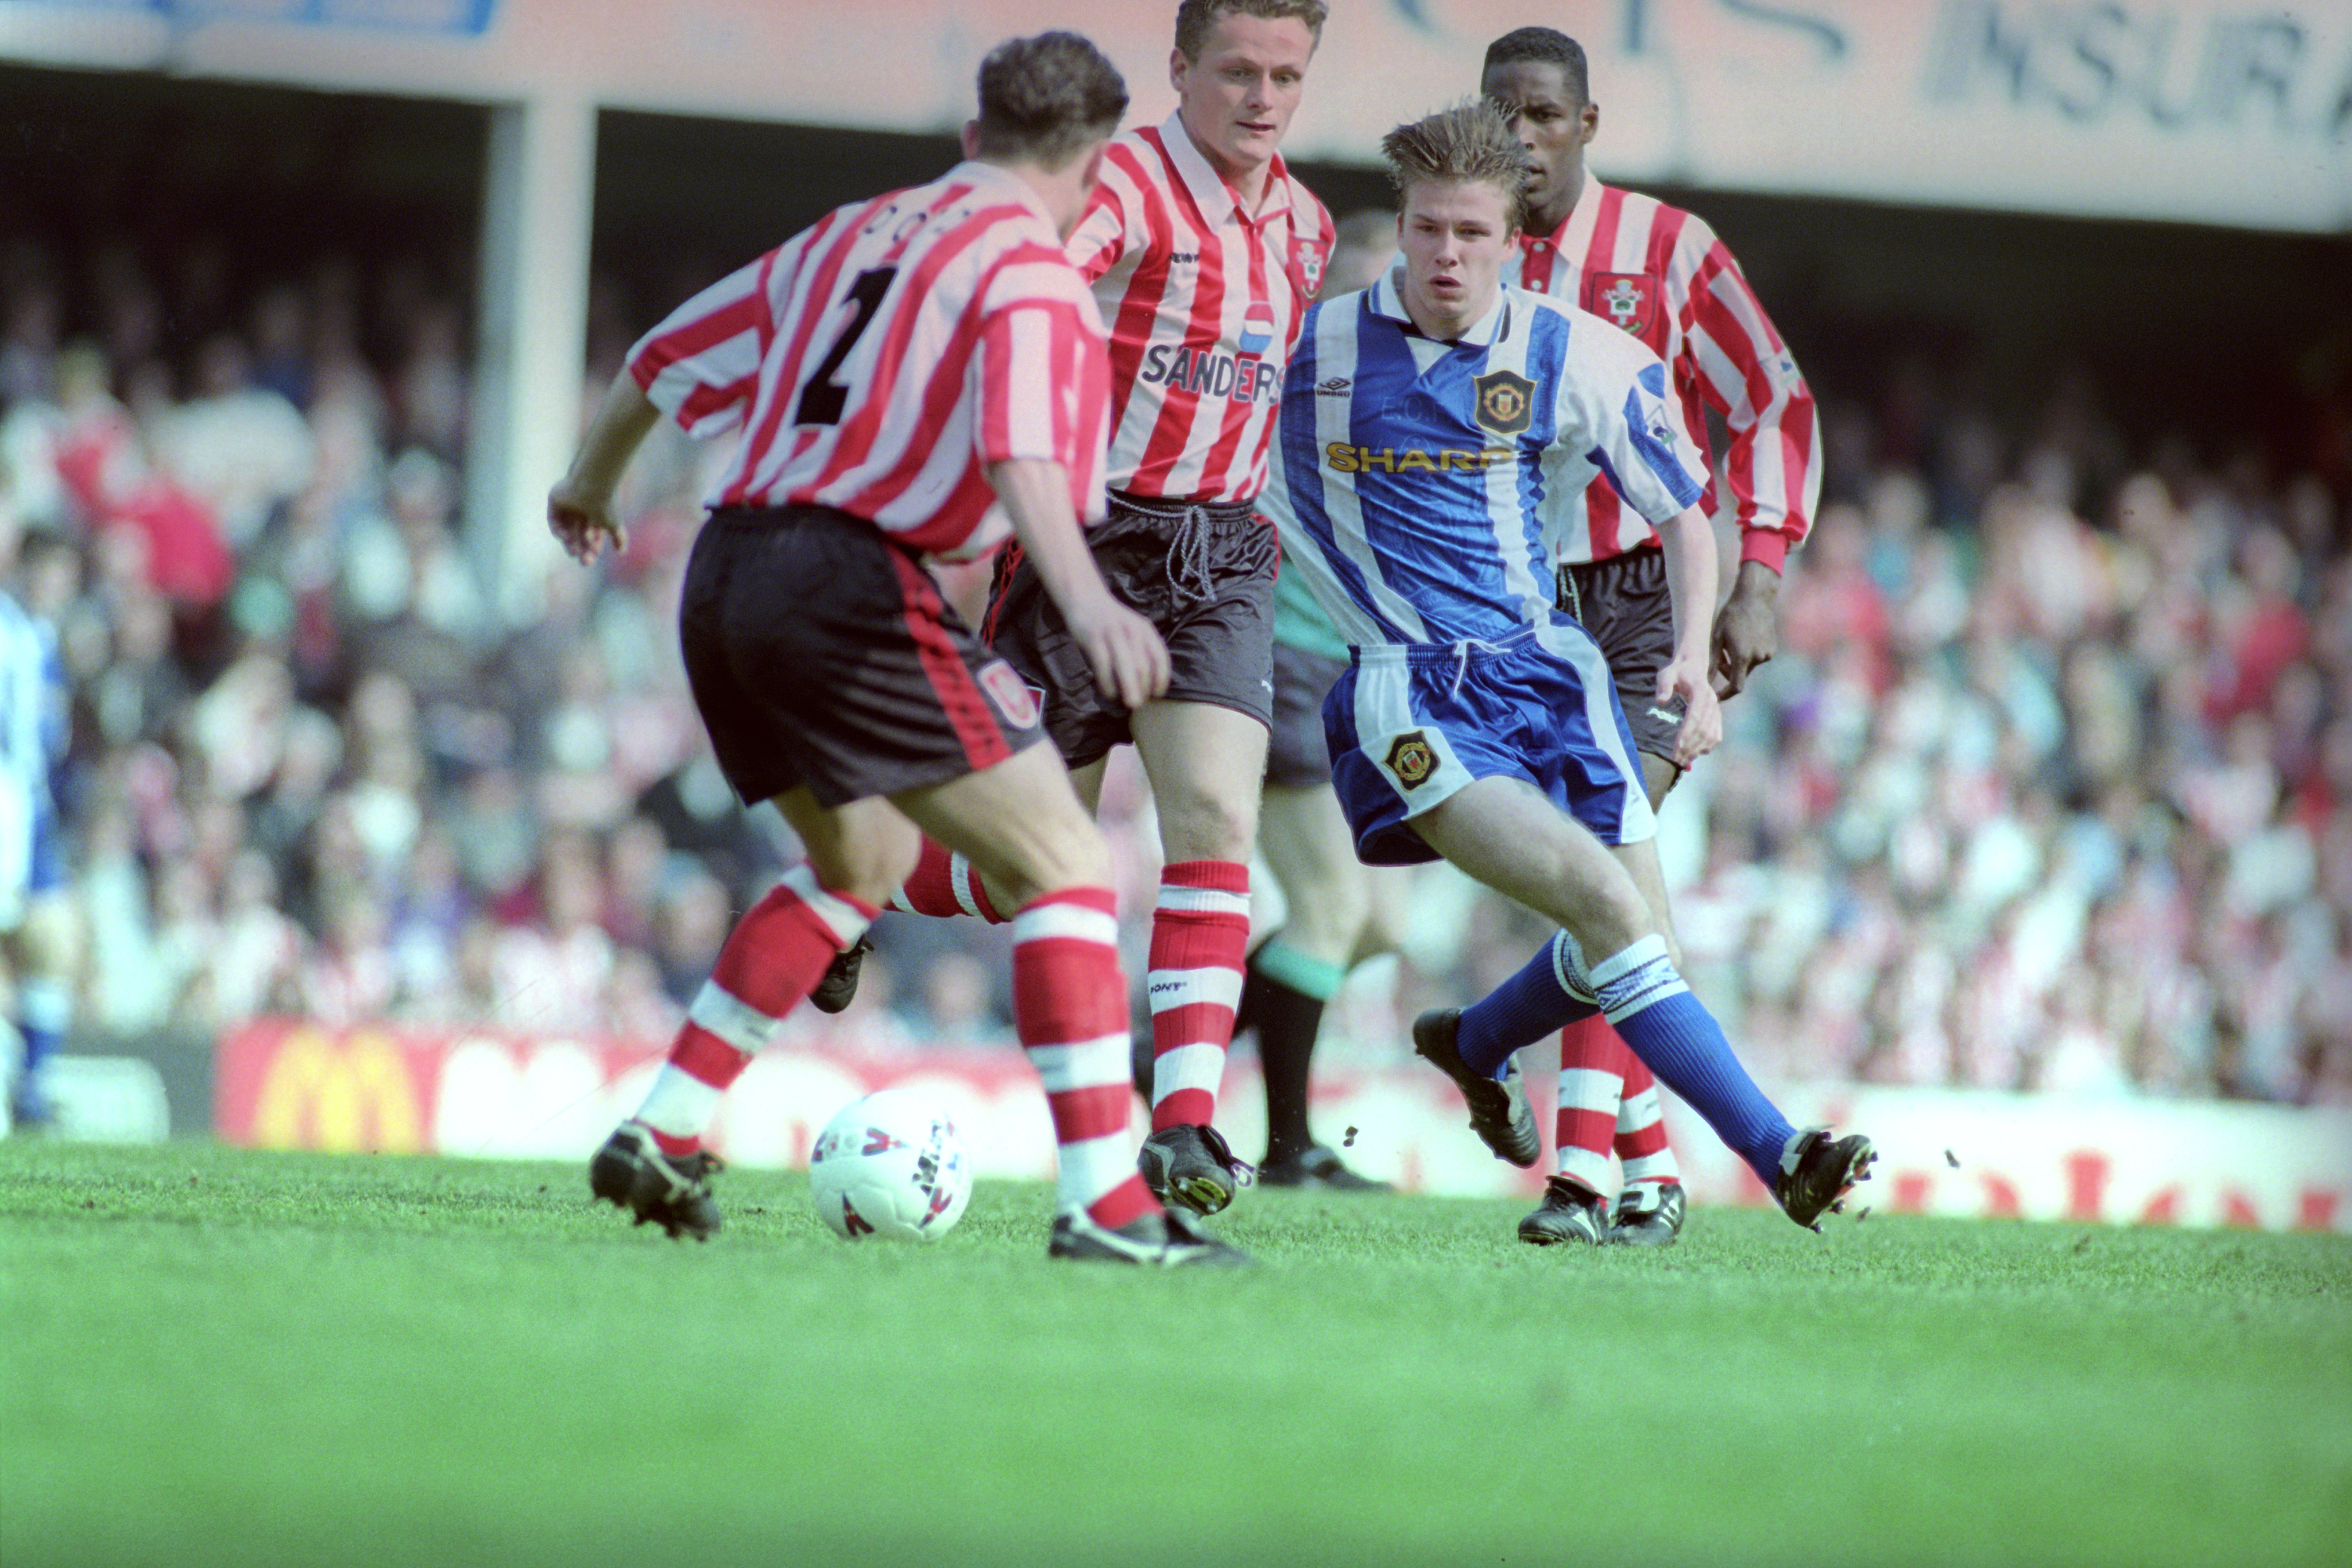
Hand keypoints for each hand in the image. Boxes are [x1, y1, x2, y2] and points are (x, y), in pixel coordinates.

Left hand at [547, 475, 626, 565]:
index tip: (594, 555)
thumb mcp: (614, 524)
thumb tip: (622, 552)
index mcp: (594, 514)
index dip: (593, 546)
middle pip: (578, 535)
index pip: (592, 535)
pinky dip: (558, 531)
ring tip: (574, 551)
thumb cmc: (605, 504)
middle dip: (581, 549)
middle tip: (584, 561)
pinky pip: (553, 521)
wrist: (592, 485)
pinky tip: (565, 537)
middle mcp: (580, 510)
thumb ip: (619, 537)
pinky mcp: (555, 501)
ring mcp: (567, 505)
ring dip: (570, 543)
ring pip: (566, 529)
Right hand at [1062, 592, 1169, 710]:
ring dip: (1129, 690)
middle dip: (1143, 689)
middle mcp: (1132, 631)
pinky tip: (1108, 693)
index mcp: (1146, 630)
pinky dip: (1107, 684)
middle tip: (1138, 703)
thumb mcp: (1134, 630)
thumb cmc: (1113, 621)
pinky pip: (1103, 667)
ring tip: (1129, 704)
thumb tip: (1149, 684)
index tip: (1157, 694)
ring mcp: (1113, 634)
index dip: (1161, 679)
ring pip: (1126, 668)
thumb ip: (1143, 650)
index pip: (1160, 658)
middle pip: (1143, 667)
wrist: (1086, 598)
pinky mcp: (1094, 639)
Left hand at [1658, 652, 1721, 767]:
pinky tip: (1696, 754)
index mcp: (1701, 692)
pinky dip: (1708, 746)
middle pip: (1703, 729)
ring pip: (1711, 734)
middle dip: (1690, 746)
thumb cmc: (1677, 672)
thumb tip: (1661, 700)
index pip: (1695, 717)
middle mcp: (1712, 702)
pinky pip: (1717, 734)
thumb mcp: (1666, 673)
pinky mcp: (1717, 716)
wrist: (1693, 667)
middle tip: (1676, 759)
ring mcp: (1716, 710)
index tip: (1677, 747)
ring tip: (1684, 761)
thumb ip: (1663, 685)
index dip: (1687, 733)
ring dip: (1698, 749)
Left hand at [1710, 559, 1780, 696]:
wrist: (1755, 597)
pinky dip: (1749, 655)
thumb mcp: (1717, 638)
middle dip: (1729, 671)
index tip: (1716, 696)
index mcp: (1742, 657)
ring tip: (1733, 642)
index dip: (1725, 694)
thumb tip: (1705, 682)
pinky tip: (1746, 637)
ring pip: (1749, 667)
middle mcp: (1758, 658)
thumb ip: (1713, 663)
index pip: (1735, 687)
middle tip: (1720, 657)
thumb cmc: (1731, 615)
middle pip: (1741, 675)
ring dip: (1739, 662)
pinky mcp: (1773, 649)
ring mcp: (1768, 654)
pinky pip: (1758, 658)